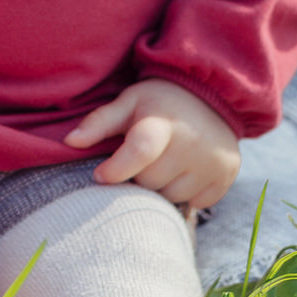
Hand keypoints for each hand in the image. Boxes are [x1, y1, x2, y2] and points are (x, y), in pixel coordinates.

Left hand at [63, 78, 240, 211]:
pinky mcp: (226, 176)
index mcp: (163, 122)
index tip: (100, 174)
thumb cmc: (160, 102)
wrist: (213, 93)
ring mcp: (212, 162)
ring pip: (171, 197)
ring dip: (162, 186)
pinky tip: (185, 170)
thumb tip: (69, 142)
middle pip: (150, 182)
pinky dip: (186, 193)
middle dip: (139, 175)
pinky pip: (195, 203)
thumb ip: (99, 122)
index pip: (140, 152)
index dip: (116, 169)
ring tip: (166, 161)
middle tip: (143, 157)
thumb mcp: (129, 102)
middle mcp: (192, 143)